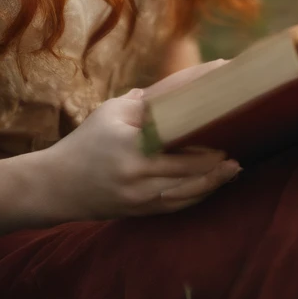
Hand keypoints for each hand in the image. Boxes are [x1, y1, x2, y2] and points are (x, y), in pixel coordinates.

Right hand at [34, 59, 241, 220]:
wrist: (55, 186)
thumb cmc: (85, 143)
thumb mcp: (110, 113)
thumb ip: (146, 102)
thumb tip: (183, 87)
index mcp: (131, 142)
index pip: (176, 127)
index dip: (203, 119)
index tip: (223, 108)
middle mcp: (138, 172)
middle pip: (190, 165)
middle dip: (217, 154)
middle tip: (241, 138)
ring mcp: (141, 195)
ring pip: (189, 189)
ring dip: (215, 178)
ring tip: (236, 166)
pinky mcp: (142, 211)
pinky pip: (179, 204)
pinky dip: (199, 194)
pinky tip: (215, 184)